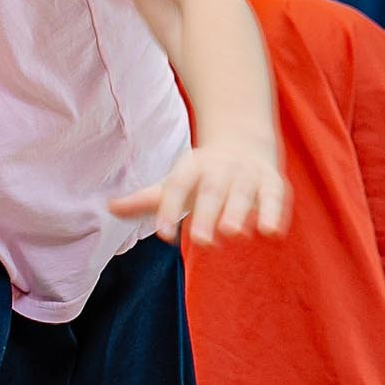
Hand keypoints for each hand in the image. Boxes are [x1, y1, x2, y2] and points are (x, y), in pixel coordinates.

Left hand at [108, 138, 289, 245]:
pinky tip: (271, 233)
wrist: (243, 143)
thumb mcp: (173, 183)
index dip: (170, 209)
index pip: (178, 186)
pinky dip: (274, 212)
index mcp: (192, 167)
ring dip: (239, 212)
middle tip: (202, 240)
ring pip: (244, 192)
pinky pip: (274, 196)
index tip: (164, 234)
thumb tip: (109, 208)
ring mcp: (248, 173)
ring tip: (233, 234)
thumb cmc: (201, 174)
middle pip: (212, 190)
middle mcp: (220, 168)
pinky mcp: (272, 182)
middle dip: (207, 214)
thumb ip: (147, 200)